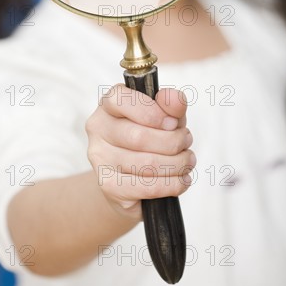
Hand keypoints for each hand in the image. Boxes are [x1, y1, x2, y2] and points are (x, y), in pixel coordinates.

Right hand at [85, 84, 194, 220]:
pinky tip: (181, 180)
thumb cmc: (149, 138)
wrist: (130, 177)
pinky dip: (173, 184)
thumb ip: (171, 105)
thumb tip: (176, 98)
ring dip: (177, 164)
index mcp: (109, 105)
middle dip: (173, 141)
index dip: (151, 112)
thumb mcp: (164, 117)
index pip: (121, 100)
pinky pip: (148, 187)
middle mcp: (98, 130)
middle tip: (186, 142)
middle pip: (139, 137)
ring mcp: (100, 159)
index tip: (173, 123)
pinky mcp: (109, 186)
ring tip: (186, 161)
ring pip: (147, 164)